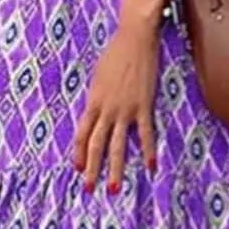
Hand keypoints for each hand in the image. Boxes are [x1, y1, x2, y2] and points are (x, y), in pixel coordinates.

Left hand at [72, 0, 163, 192]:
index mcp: (93, 101)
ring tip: (114, 188)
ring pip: (118, 145)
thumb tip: (96, 111)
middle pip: (96, 145)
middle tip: (89, 189)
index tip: (77, 168)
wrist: (134, 38)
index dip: (78, 153)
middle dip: (92, 169)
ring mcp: (125, 110)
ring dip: (116, 168)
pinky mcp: (143, 106)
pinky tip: (150, 166)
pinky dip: (148, 151)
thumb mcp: (99, 77)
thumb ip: (97, 97)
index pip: (81, 134)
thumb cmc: (114, 54)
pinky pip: (145, 134)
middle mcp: (107, 109)